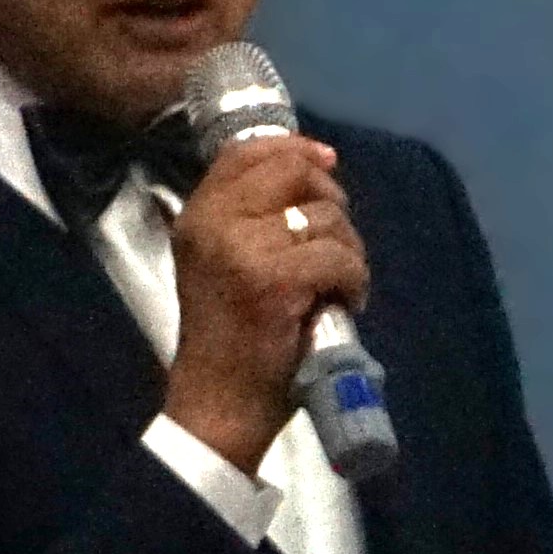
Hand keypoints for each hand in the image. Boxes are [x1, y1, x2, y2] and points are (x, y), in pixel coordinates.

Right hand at [162, 135, 369, 473]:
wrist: (218, 404)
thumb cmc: (228, 338)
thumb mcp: (222, 262)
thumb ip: (250, 217)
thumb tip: (314, 168)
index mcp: (197, 215)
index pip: (246, 152)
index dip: (295, 149)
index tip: (327, 163)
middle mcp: (213, 224)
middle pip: (293, 171)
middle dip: (331, 200)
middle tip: (337, 242)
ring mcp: (243, 250)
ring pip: (327, 217)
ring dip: (348, 251)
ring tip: (337, 285)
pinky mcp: (276, 281)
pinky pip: (340, 257)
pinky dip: (355, 280)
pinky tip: (344, 304)